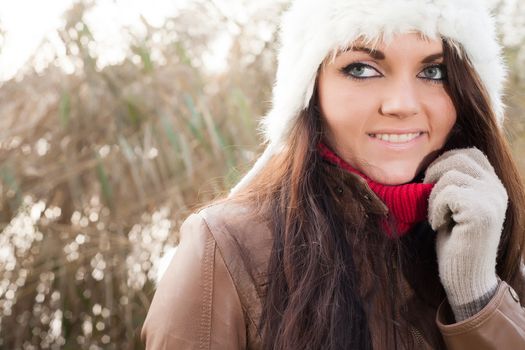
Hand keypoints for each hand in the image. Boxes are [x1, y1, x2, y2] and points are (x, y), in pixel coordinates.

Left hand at [423, 147, 507, 320]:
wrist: (465, 278)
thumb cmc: (455, 243)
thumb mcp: (455, 207)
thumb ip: (453, 183)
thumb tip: (430, 162)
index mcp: (492, 186)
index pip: (469, 154)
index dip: (444, 161)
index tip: (431, 183)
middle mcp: (497, 190)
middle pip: (460, 158)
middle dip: (435, 172)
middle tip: (427, 196)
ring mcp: (492, 200)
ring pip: (451, 175)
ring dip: (433, 195)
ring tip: (436, 216)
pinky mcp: (481, 212)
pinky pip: (447, 192)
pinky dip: (435, 208)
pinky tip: (438, 225)